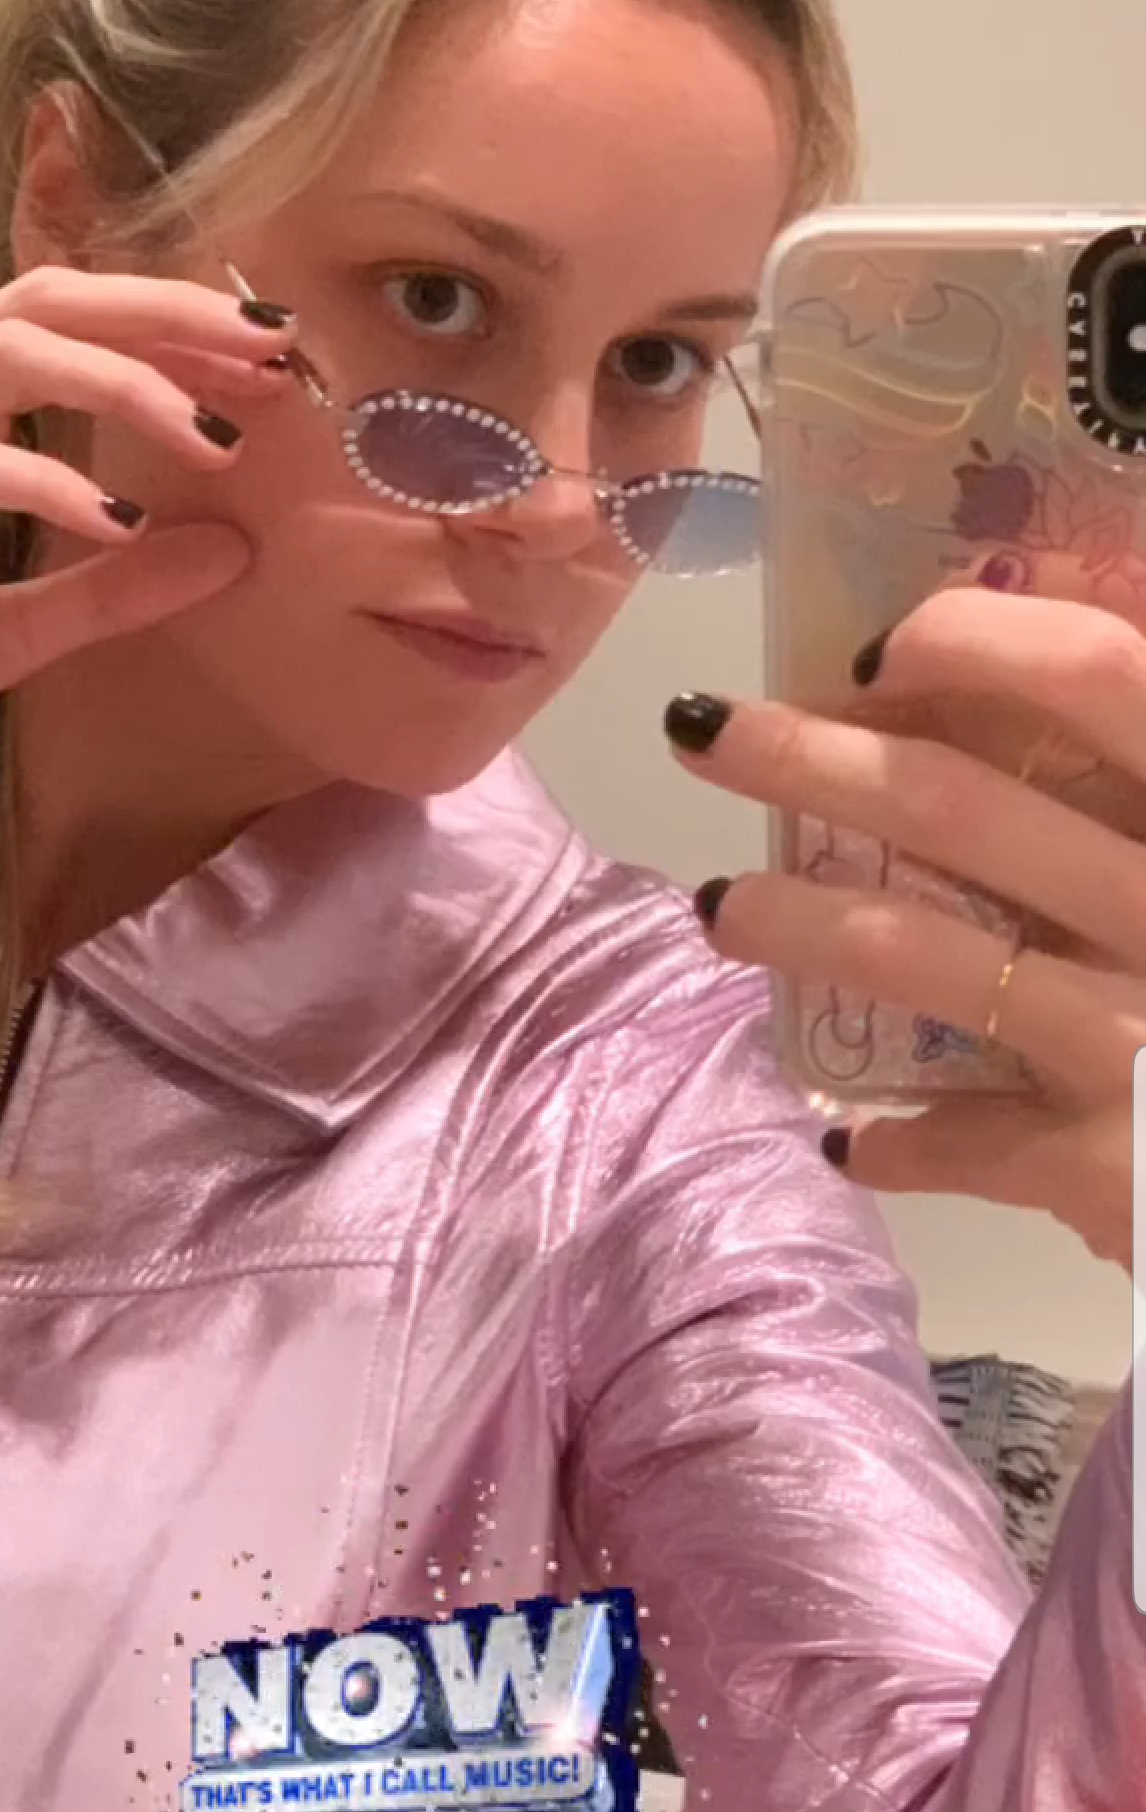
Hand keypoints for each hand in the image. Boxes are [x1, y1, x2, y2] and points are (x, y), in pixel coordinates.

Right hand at [0, 264, 293, 797]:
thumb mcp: (10, 633)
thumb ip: (111, 589)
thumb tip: (233, 551)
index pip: (70, 324)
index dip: (173, 330)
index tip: (273, 362)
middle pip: (46, 303)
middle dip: (167, 321)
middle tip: (270, 358)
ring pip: (2, 356)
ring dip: (122, 387)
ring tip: (212, 440)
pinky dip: (40, 479)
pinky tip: (114, 519)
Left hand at [666, 575, 1145, 1272]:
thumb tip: (1097, 643)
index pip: (1110, 680)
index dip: (987, 646)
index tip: (891, 642)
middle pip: (969, 807)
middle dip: (814, 757)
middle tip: (709, 732)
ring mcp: (1143, 1040)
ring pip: (930, 956)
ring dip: (803, 920)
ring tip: (717, 908)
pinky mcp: (1117, 1169)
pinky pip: (975, 1146)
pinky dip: (904, 1144)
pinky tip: (851, 1138)